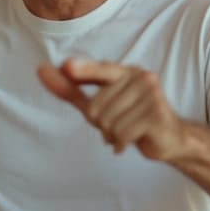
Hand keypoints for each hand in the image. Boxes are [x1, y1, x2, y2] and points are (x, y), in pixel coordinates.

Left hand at [37, 58, 186, 161]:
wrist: (168, 138)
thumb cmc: (129, 117)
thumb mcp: (98, 104)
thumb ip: (70, 89)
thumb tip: (41, 70)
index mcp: (124, 71)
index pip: (100, 70)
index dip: (83, 71)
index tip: (66, 67)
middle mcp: (140, 77)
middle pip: (97, 107)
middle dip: (100, 124)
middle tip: (117, 125)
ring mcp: (151, 94)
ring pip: (109, 122)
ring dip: (111, 135)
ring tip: (126, 132)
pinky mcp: (157, 114)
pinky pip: (123, 133)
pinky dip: (121, 143)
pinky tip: (130, 141)